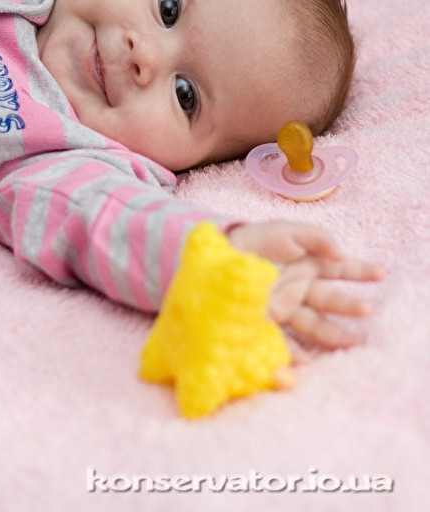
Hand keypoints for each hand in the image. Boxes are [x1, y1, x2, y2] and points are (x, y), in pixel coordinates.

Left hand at [227, 221, 384, 357]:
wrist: (212, 255)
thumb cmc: (252, 240)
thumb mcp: (285, 231)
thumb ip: (315, 237)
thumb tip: (341, 252)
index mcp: (304, 263)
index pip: (337, 269)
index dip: (359, 271)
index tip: (380, 274)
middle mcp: (297, 287)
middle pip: (328, 300)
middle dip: (348, 307)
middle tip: (367, 312)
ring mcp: (282, 305)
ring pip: (313, 324)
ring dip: (332, 334)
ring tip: (352, 343)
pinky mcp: (264, 321)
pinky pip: (284, 340)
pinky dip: (296, 353)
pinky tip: (306, 362)